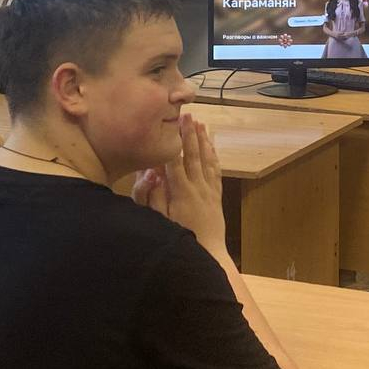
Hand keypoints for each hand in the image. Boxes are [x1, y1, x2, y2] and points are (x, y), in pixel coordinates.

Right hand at [131, 110, 226, 256]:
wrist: (207, 254)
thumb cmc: (178, 238)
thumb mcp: (160, 220)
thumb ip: (154, 197)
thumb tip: (152, 173)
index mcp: (181, 192)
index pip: (176, 161)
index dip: (173, 142)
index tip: (171, 125)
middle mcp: (197, 187)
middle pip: (193, 155)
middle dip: (189, 134)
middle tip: (186, 115)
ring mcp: (209, 190)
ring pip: (206, 159)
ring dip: (203, 140)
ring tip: (200, 123)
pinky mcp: (216, 195)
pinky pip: (215, 170)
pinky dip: (213, 155)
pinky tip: (211, 145)